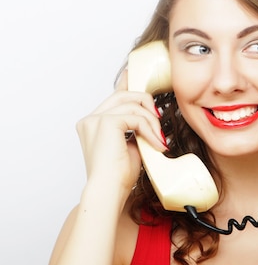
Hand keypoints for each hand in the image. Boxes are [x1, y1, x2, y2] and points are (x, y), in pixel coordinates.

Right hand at [75, 69, 165, 190]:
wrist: (109, 192)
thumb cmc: (118, 176)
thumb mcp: (132, 146)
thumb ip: (136, 129)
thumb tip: (150, 117)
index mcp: (93, 123)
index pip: (113, 96)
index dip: (126, 82)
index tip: (134, 72)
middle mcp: (90, 119)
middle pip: (125, 95)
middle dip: (148, 107)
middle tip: (159, 128)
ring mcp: (95, 119)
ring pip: (133, 104)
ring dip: (152, 122)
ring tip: (158, 142)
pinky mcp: (105, 123)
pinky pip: (136, 117)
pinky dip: (150, 129)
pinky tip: (156, 144)